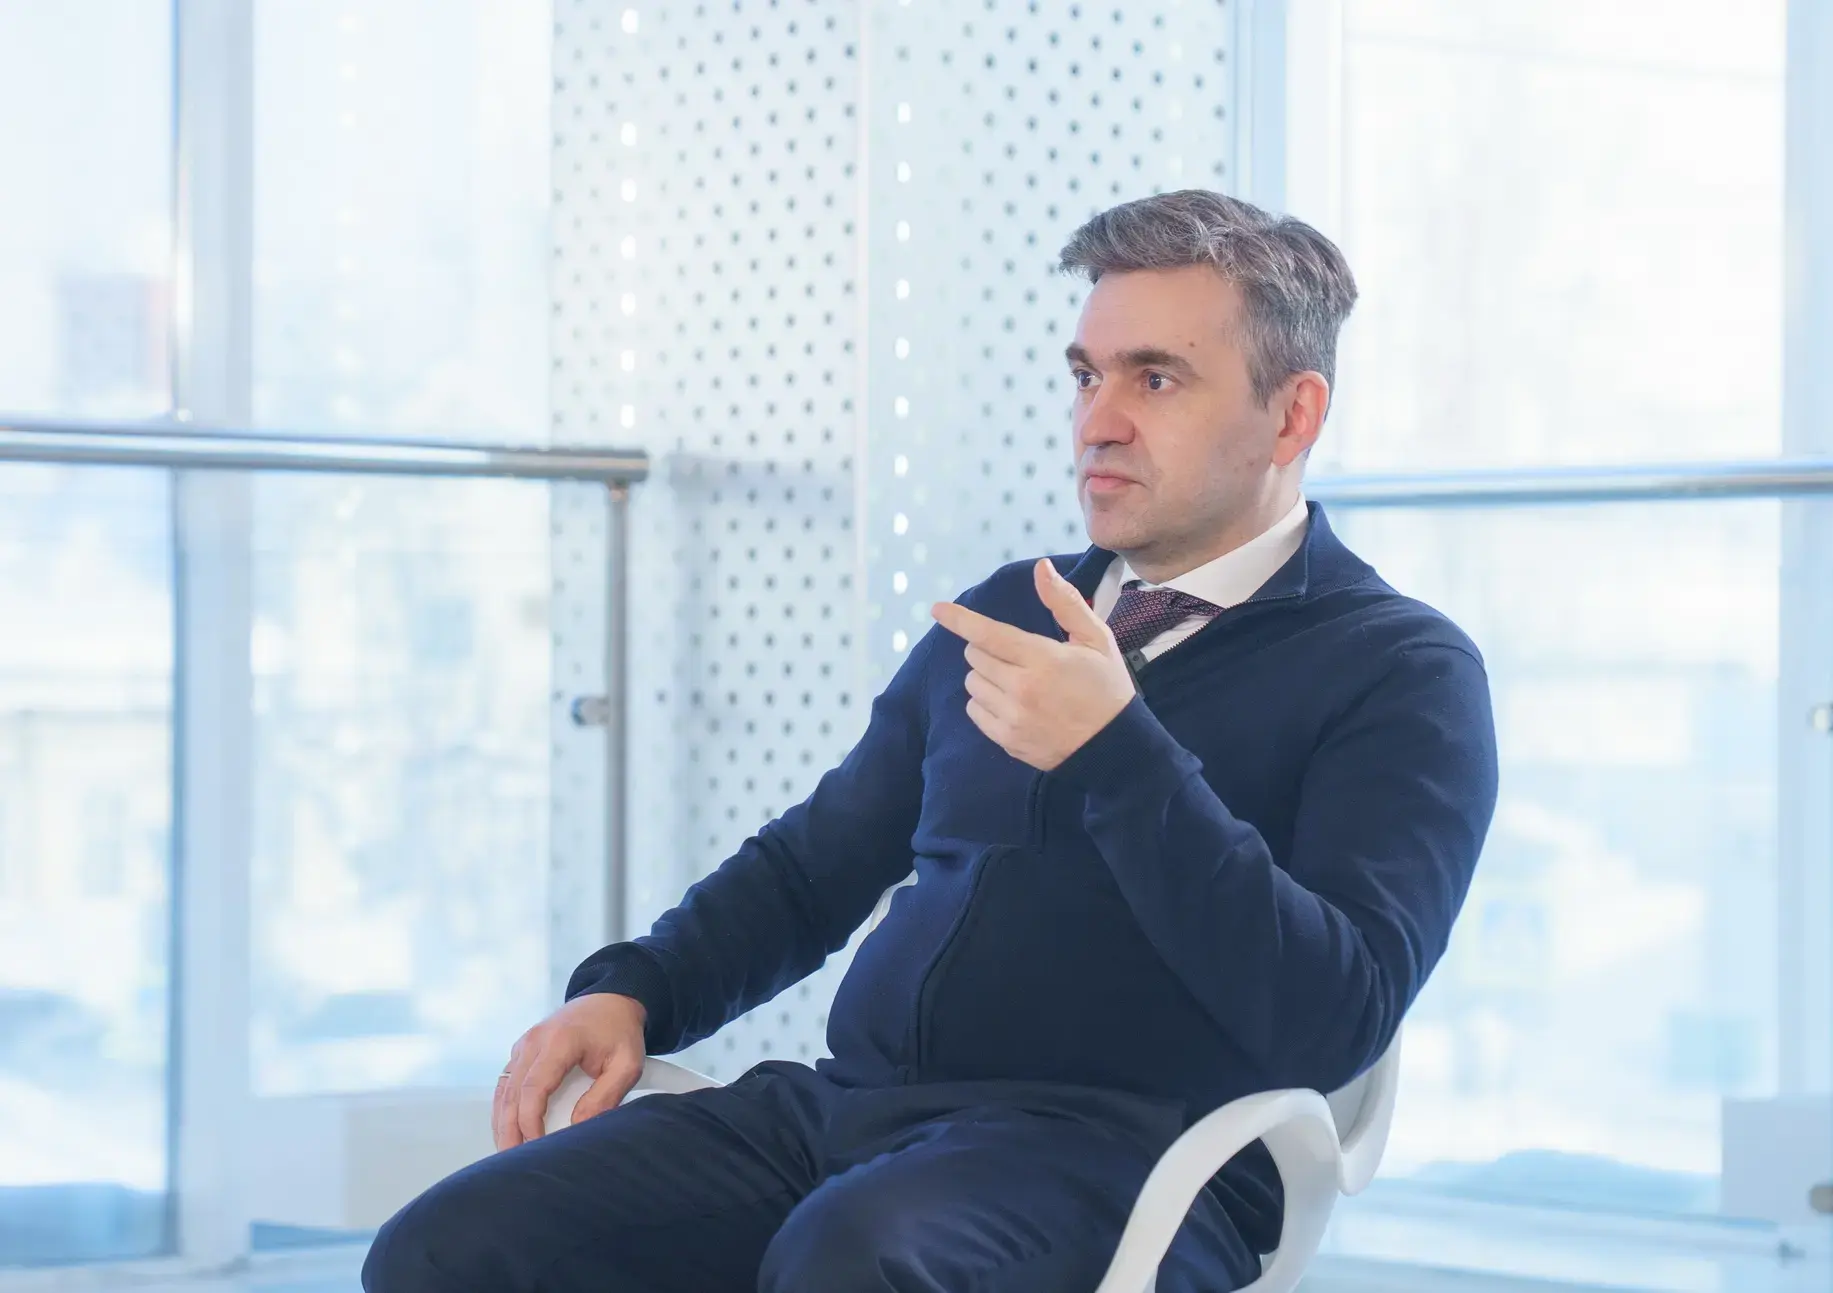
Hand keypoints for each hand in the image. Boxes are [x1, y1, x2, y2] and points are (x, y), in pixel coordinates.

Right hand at [493, 992, 647, 1150]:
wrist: (611, 1000)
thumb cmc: (619, 1030)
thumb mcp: (627, 1064)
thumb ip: (605, 1097)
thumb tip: (579, 1127)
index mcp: (560, 1041)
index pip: (533, 1088)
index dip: (530, 1122)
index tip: (536, 1147)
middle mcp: (534, 1041)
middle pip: (511, 1093)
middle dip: (509, 1131)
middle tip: (512, 1163)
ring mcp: (524, 1044)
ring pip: (504, 1090)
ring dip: (503, 1123)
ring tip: (508, 1154)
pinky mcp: (522, 1051)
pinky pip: (506, 1083)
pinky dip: (504, 1108)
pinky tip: (508, 1130)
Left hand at [930, 559, 1135, 771]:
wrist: (1115, 748)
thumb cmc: (1106, 688)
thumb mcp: (1096, 639)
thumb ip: (1065, 602)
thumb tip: (1042, 567)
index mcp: (1043, 659)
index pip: (989, 633)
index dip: (960, 619)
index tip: (938, 609)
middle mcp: (1023, 688)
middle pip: (976, 656)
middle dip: (988, 649)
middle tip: (1018, 656)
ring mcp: (1013, 717)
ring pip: (972, 683)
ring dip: (986, 676)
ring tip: (1018, 682)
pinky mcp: (1007, 740)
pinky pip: (974, 711)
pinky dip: (985, 703)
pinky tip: (1013, 704)